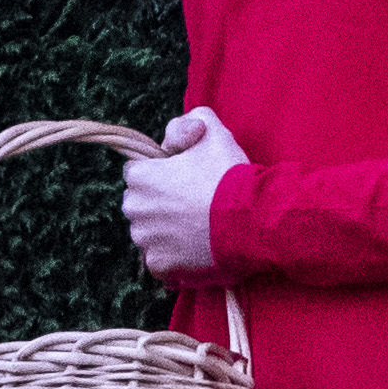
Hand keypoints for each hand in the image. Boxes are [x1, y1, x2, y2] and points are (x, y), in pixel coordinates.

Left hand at [121, 108, 248, 277]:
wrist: (252, 221)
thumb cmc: (229, 175)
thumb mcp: (212, 130)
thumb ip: (187, 122)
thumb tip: (173, 140)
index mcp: (140, 177)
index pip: (136, 171)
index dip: (160, 172)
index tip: (182, 177)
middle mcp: (135, 209)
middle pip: (140, 203)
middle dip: (158, 202)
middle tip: (192, 202)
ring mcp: (147, 241)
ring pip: (149, 232)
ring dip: (165, 230)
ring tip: (197, 227)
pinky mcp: (160, 266)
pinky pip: (160, 260)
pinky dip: (174, 256)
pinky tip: (196, 247)